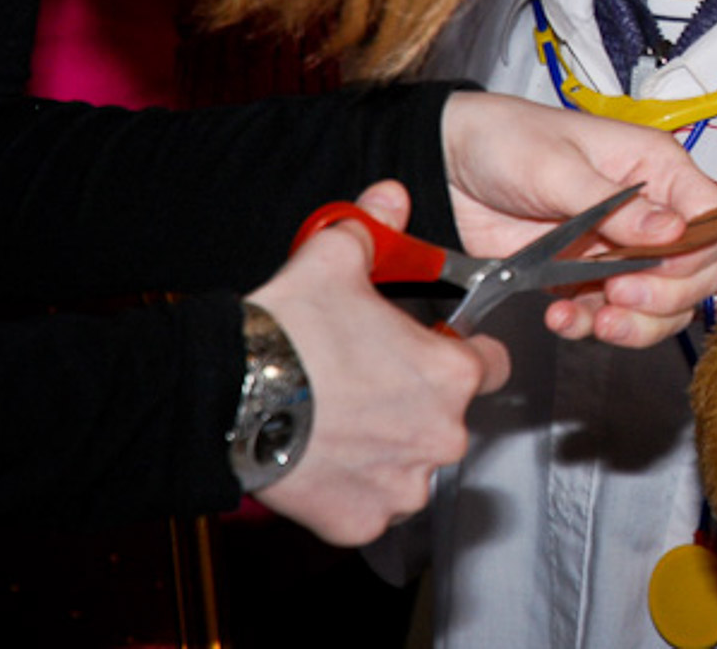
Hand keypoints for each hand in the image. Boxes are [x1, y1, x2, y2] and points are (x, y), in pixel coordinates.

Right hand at [246, 181, 507, 545]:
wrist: (226, 395)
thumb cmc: (290, 332)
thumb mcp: (335, 259)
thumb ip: (375, 228)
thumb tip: (391, 195)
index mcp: (453, 373)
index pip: (490, 365)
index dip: (459, 354)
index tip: (428, 351)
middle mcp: (443, 433)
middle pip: (448, 417)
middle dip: (416, 403)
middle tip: (366, 385)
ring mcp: (405, 484)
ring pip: (412, 465)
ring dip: (387, 449)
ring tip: (338, 421)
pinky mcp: (363, 521)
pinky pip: (371, 506)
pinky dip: (352, 490)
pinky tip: (320, 459)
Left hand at [440, 92, 716, 345]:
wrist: (446, 170)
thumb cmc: (505, 141)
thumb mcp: (558, 166)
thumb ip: (616, 204)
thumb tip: (674, 230)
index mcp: (658, 169)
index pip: (714, 219)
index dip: (700, 251)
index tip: (663, 264)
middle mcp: (650, 212)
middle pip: (699, 271)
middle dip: (667, 294)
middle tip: (621, 294)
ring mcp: (620, 249)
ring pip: (663, 305)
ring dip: (634, 322)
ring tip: (594, 318)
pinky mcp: (587, 278)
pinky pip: (612, 316)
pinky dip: (591, 326)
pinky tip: (561, 316)